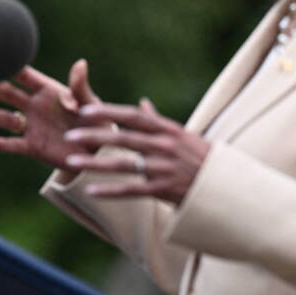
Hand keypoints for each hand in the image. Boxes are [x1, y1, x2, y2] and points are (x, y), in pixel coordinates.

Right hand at [0, 60, 101, 169]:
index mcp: (48, 92)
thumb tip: (80, 63)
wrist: (96, 151)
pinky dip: (6, 144)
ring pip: (7, 119)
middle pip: (9, 94)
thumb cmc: (95, 121)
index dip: (11, 67)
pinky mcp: (32, 147)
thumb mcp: (91, 104)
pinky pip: (15, 145)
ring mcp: (32, 126)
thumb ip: (81, 87)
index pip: (26, 77)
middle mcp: (35, 107)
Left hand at [63, 98, 209, 205]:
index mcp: (168, 130)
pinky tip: (91, 190)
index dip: (108, 113)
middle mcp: (166, 146)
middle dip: (95, 136)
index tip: (85, 111)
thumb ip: (158, 121)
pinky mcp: (165, 190)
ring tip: (72, 162)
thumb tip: (142, 103)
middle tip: (69, 136)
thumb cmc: (201, 158)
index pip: (133, 117)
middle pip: (124, 138)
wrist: (225, 186)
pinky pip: (133, 190)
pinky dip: (111, 191)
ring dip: (96, 163)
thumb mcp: (183, 135)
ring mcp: (165, 168)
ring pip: (125, 164)